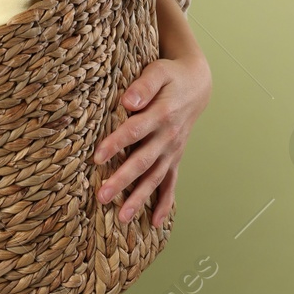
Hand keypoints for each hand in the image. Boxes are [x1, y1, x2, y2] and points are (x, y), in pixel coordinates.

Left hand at [93, 0, 211, 227]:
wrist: (197, 84)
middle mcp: (168, 137)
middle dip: (122, 180)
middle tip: (102, 196)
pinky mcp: (175, 158)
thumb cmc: (170, 76)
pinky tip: (154, 222)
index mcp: (162, 115)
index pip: (134, 131)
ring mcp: (173, 150)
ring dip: (139, 198)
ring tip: (123, 217)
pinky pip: (171, 184)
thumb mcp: (158, 72)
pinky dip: (165, 204)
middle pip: (143, 161)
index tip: (97, 157)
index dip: (116, 144)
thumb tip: (128, 100)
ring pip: (155, 178)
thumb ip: (144, 85)